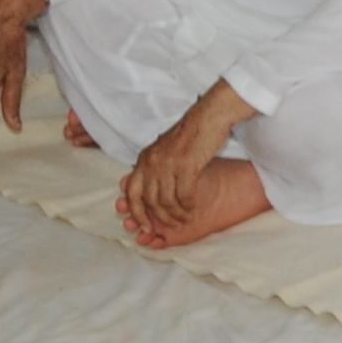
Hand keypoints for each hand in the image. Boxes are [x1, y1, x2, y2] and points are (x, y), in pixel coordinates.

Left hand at [120, 84, 245, 237]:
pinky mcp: (186, 165)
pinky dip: (188, 206)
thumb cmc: (191, 133)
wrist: (210, 115)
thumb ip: (155, 166)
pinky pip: (184, 195)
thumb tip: (152, 187)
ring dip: (176, 215)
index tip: (146, 226)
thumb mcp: (165, 148)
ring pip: (166, 201)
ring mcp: (168, 163)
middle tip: (172, 227)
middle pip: (149, 201)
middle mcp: (151, 161)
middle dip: (160, 219)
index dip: (137, 213)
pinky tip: (193, 208)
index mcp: (144, 158)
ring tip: (185, 220)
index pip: (131, 192)